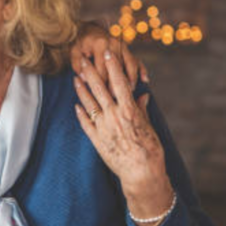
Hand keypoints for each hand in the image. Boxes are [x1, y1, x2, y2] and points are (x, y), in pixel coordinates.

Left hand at [71, 21, 148, 89]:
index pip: (102, 68)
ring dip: (131, 78)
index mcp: (100, 44)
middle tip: (114, 98)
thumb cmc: (80, 42)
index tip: (100, 95)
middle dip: (116, 84)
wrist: (89, 27)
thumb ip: (77, 65)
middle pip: (118, 68)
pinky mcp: (127, 49)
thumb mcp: (74, 51)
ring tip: (130, 91)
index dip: (101, 83)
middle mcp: (114, 44)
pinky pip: (137, 60)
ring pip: (131, 64)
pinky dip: (142, 69)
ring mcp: (122, 46)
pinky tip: (145, 79)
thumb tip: (84, 78)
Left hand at [73, 51, 172, 225]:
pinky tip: (76, 105)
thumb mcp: (149, 126)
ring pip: (89, 103)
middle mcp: (114, 116)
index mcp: (129, 110)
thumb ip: (142, 109)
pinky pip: (86, 123)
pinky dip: (81, 113)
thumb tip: (142, 94)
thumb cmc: (150, 149)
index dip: (113, 66)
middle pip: (99, 89)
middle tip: (82, 59)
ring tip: (75, 78)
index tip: (108, 52)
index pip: (119, 82)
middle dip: (90, 72)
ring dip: (81, 90)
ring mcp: (103, 127)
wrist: (142, 173)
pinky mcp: (96, 140)